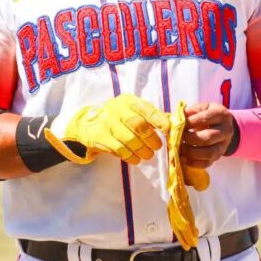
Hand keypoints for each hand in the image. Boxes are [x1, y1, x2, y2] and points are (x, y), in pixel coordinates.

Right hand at [44, 94, 168, 165]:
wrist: (87, 124)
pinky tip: (135, 159)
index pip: (146, 109)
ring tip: (147, 155)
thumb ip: (149, 116)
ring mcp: (107, 123)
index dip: (159, 120)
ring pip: (130, 140)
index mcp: (128, 101)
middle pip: (138, 125)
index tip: (168, 130)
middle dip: (151, 139)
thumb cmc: (117, 117)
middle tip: (157, 147)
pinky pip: (119, 150)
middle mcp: (116, 109)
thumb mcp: (131, 110)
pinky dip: (130, 156)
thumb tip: (172, 123)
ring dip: (142, 150)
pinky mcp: (100, 137)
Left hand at [181, 102, 236, 169]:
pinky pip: (207, 163)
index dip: (190, 122)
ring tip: (180, 148)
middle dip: (190, 138)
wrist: (222, 125)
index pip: (206, 118)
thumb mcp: (202, 108)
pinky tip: (183, 158)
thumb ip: (191, 111)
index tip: (178, 124)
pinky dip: (193, 162)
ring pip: (209, 153)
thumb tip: (177, 118)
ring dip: (191, 152)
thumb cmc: (208, 115)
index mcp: (222, 115)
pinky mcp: (218, 156)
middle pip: (208, 137)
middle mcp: (226, 131)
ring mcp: (224, 146)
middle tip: (178, 137)